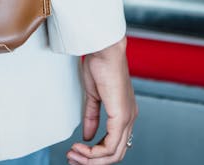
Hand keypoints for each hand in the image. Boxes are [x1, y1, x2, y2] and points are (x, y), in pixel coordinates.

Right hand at [67, 37, 137, 164]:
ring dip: (91, 159)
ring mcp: (127, 118)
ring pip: (113, 154)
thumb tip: (88, 136)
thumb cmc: (101, 63)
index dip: (96, 154)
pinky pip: (110, 146)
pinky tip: (82, 148)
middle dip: (92, 161)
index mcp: (125, 111)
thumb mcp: (94, 95)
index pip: (115, 144)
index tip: (77, 152)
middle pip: (116, 154)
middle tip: (73, 159)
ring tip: (74, 155)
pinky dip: (94, 152)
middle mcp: (130, 117)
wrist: (105, 49)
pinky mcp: (121, 116)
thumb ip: (92, 116)